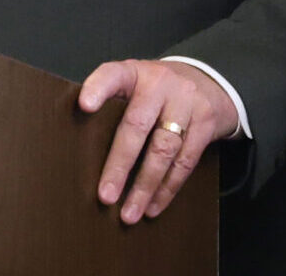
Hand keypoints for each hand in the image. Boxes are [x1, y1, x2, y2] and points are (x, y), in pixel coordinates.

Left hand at [78, 59, 239, 223]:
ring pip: (164, 150)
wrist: (208, 81)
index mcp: (134, 72)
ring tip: (129, 212)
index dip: (97, 88)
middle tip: (106, 195)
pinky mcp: (206, 124)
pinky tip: (154, 205)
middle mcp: (160, 84)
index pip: (112, 74)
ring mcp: (186, 103)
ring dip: (145, 187)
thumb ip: (112, 101)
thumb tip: (78, 141)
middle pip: (137, 126)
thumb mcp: (134, 81)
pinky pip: (186, 162)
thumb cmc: (156, 89)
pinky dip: (168, 188)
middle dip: (120, 165)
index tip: (84, 105)